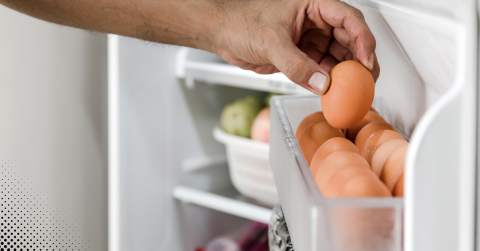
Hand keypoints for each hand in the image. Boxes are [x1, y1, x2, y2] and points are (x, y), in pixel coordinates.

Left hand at [213, 0, 379, 94]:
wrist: (222, 34)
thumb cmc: (240, 22)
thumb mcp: (270, 41)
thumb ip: (296, 64)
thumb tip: (322, 83)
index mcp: (313, 5)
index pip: (348, 19)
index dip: (362, 39)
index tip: (366, 60)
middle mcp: (315, 21)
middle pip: (349, 39)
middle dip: (359, 60)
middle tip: (366, 81)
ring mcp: (310, 40)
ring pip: (338, 56)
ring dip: (346, 73)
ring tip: (352, 89)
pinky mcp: (302, 56)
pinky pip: (322, 69)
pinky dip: (329, 80)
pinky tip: (333, 90)